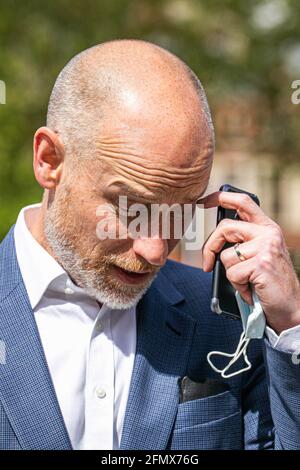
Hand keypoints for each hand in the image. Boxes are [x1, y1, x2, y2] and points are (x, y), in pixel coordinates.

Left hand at [199, 191, 299, 333]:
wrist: (290, 306)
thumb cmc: (270, 282)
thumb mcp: (259, 255)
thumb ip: (243, 241)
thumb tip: (214, 239)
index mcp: (267, 227)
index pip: (243, 202)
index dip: (221, 197)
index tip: (204, 201)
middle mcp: (268, 233)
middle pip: (225, 228)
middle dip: (210, 247)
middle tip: (207, 263)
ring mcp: (266, 247)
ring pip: (226, 255)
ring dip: (231, 274)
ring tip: (247, 281)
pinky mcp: (262, 264)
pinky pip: (232, 273)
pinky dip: (237, 286)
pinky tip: (250, 289)